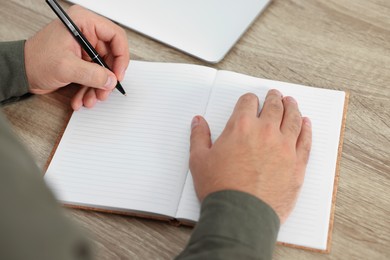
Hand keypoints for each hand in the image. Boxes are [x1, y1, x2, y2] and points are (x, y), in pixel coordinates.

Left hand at [24, 5, 129, 109]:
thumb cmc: (35, 60)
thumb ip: (92, 74)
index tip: (118, 75)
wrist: (21, 73)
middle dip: (107, 78)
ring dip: (98, 87)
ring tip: (90, 98)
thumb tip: (111, 80)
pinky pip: (94, 75)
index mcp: (83, 23)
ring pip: (104, 69)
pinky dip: (90, 88)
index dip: (121, 57)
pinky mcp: (82, 60)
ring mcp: (84, 48)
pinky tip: (81, 98)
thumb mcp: (67, 67)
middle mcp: (86, 33)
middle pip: (111, 56)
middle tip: (104, 91)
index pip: (115, 36)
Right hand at [189, 90, 311, 222]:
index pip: (248, 102)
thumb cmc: (220, 188)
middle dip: (273, 98)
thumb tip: (198, 121)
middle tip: (275, 95)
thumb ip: (199, 137)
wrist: (242, 215)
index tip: (250, 101)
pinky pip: (305, 140)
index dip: (249, 99)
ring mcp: (284, 147)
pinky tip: (306, 123)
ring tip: (291, 102)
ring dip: (291, 107)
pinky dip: (306, 129)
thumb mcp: (199, 160)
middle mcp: (266, 132)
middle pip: (274, 106)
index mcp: (241, 127)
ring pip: (293, 119)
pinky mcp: (297, 163)